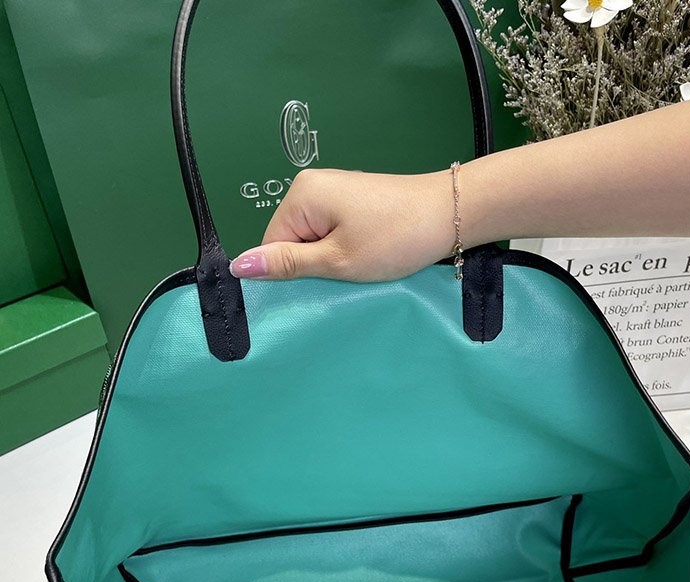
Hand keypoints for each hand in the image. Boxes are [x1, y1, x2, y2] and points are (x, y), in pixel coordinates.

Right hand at [230, 168, 454, 282]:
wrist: (449, 215)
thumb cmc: (394, 238)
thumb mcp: (336, 260)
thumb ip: (287, 264)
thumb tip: (237, 265)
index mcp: (301, 195)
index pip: (271, 243)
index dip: (290, 271)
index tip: (319, 285)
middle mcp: (312, 186)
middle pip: (291, 240)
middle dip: (312, 265)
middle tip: (343, 278)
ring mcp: (336, 191)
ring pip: (314, 239)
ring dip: (331, 261)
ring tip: (359, 267)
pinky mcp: (354, 200)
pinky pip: (333, 232)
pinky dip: (345, 250)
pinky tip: (367, 258)